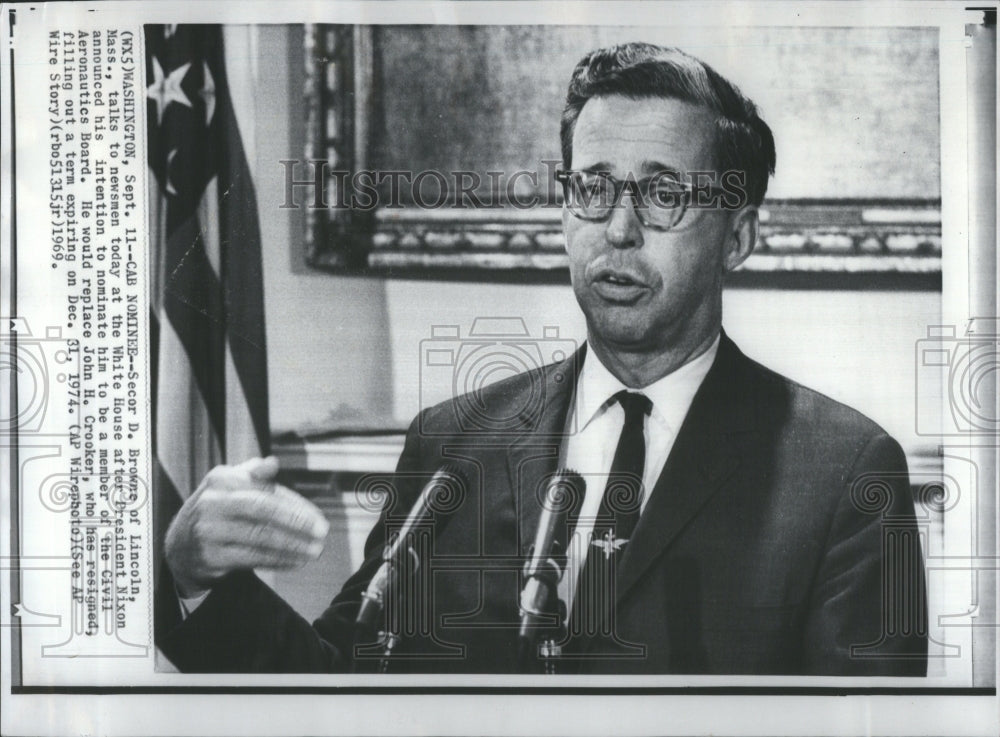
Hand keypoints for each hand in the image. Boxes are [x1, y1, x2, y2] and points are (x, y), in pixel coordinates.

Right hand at [164, 456, 329, 597]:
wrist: (179, 546)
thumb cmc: (217, 511)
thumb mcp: (229, 485)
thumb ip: (254, 473)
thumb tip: (273, 463)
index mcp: (222, 479)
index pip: (266, 491)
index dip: (295, 505)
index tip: (318, 518)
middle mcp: (213, 502)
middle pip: (263, 510)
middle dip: (296, 522)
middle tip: (322, 532)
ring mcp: (209, 530)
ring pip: (259, 538)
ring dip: (292, 546)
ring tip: (315, 551)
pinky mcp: (210, 556)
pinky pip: (251, 559)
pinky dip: (277, 561)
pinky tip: (295, 562)